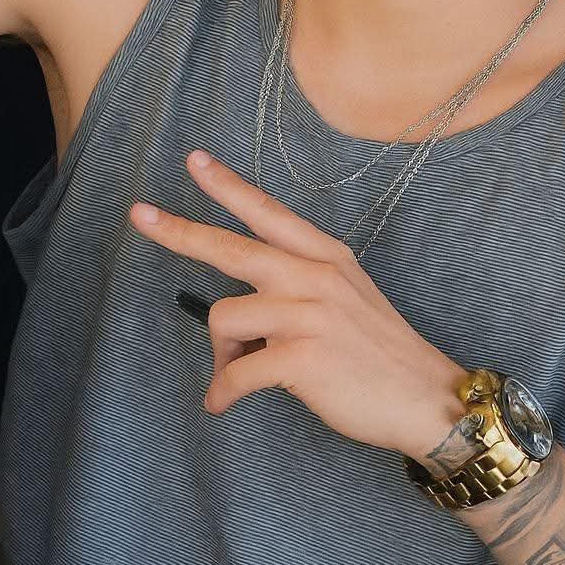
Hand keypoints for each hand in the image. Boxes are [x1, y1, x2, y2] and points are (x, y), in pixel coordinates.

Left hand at [129, 149, 466, 458]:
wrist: (426, 398)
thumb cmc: (381, 354)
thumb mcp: (348, 298)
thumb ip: (300, 288)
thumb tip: (243, 313)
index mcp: (326, 257)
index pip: (269, 213)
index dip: (228, 186)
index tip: (195, 160)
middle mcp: (315, 276)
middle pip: (231, 248)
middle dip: (179, 231)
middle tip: (138, 216)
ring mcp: (308, 315)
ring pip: (225, 318)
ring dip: (220, 355)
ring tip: (234, 374)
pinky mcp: (301, 357)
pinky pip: (235, 373)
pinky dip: (223, 392)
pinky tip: (223, 403)